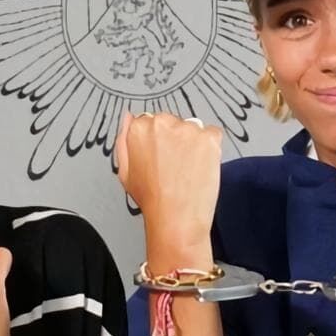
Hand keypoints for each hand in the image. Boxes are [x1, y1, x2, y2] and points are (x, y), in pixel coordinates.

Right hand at [115, 112, 221, 247]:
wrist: (176, 217)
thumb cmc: (152, 199)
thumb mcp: (124, 170)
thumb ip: (124, 139)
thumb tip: (128, 118)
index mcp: (139, 128)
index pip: (150, 121)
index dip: (156, 141)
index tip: (159, 155)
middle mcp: (163, 123)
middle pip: (172, 122)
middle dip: (174, 139)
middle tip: (173, 165)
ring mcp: (188, 129)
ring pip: (192, 128)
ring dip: (192, 142)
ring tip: (186, 168)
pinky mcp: (209, 137)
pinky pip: (212, 134)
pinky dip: (210, 147)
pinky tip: (200, 165)